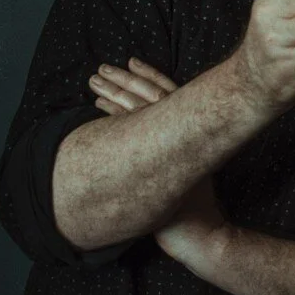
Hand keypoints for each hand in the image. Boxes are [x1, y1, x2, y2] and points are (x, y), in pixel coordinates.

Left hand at [87, 57, 223, 231]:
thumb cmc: (198, 204)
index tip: (132, 61)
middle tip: (102, 69)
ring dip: (111, 94)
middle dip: (123, 80)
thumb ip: (184, 145)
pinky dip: (109, 117)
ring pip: (132, 112)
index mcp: (190, 131)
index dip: (148, 75)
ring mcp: (163, 150)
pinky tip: (94, 109)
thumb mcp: (197, 166)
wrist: (201, 233)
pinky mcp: (149, 166)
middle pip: (146, 98)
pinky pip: (124, 134)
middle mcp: (178, 135)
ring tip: (93, 82)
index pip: (166, 92)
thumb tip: (168, 128)